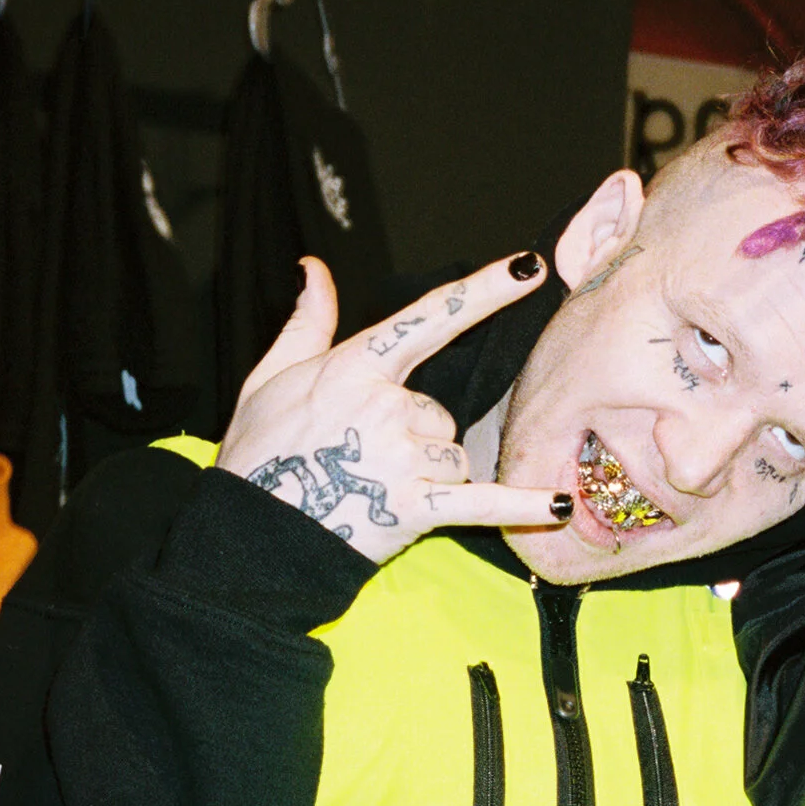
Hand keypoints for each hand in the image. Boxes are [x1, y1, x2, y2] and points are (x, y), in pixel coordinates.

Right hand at [217, 255, 570, 563]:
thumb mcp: (269, 378)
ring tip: (374, 490)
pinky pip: (482, 502)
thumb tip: (315, 268)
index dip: (483, 289)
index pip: (431, 316)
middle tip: (363, 460)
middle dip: (417, 435)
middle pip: (441, 412)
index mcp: (354, 366)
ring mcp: (401, 458)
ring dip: (431, 474)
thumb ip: (307, 322)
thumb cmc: (257, 456)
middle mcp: (384, 406)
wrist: (245, 538)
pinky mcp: (413, 509)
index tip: (528, 266)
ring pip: (455, 456)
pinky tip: (559, 508)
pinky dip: (522, 508)